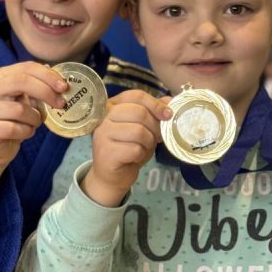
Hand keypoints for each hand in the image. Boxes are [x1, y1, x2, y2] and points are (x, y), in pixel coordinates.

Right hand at [0, 62, 68, 169]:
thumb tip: (61, 86)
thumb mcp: (28, 101)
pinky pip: (13, 129)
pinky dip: (26, 132)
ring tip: (34, 123)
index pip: (26, 68)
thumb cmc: (16, 120)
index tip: (64, 87)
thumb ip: (39, 90)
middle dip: (44, 92)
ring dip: (34, 119)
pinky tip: (25, 133)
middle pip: (20, 82)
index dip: (47, 75)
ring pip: (19, 110)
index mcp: (2, 77)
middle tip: (60, 104)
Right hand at [82, 90, 171, 207]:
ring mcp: (102, 134)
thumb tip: (169, 100)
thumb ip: (153, 112)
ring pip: (139, 131)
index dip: (155, 104)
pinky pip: (135, 149)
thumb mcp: (144, 127)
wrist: (113, 175)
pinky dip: (141, 155)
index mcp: (112, 106)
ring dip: (148, 143)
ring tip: (143, 148)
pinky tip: (134, 158)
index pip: (136, 96)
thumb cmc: (128, 148)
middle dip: (155, 127)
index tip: (168, 114)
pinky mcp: (106, 152)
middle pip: (139, 112)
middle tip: (156, 138)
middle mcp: (103, 117)